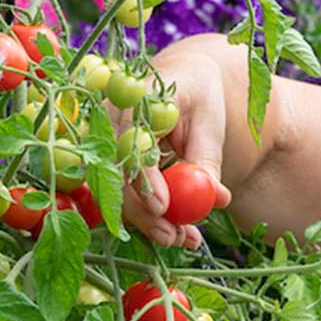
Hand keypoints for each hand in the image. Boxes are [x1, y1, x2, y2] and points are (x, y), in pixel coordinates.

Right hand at [124, 44, 233, 249]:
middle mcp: (110, 121)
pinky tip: (179, 233)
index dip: (144, 179)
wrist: (185, 81)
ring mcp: (106, 143)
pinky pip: (127, 196)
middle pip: (118, 174)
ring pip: (120, 192)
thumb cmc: (199, 98)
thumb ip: (206, 161)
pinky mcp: (112, 163)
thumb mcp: (209, 125)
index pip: (131, 143)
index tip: (162, 207)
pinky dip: (152, 218)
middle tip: (175, 237)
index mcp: (134, 98)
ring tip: (186, 239)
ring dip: (150, 223)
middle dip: (145, 213)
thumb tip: (214, 198)